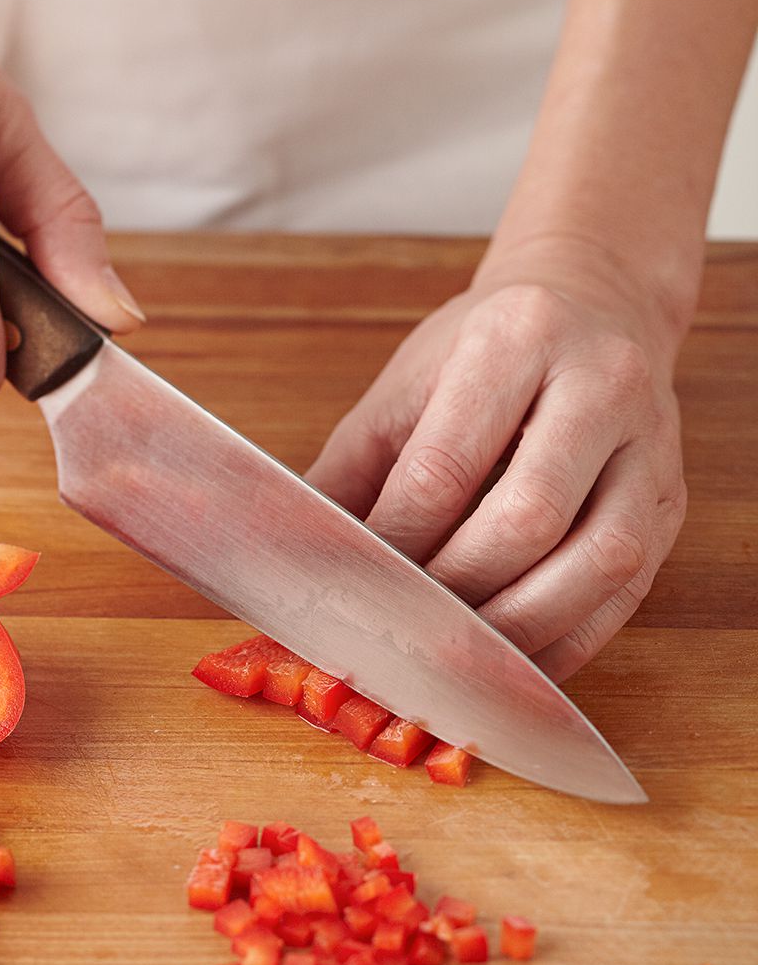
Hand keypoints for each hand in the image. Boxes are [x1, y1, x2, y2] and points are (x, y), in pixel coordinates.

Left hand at [305, 264, 687, 680]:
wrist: (594, 302)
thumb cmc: (485, 348)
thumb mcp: (406, 384)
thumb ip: (351, 470)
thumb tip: (293, 557)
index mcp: (517, 338)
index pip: (446, 464)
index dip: (396, 540)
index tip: (355, 583)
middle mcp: (600, 384)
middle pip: (527, 518)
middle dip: (455, 590)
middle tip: (401, 627)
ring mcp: (651, 447)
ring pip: (598, 561)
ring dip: (518, 628)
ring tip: (454, 657)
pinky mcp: (672, 501)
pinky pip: (628, 594)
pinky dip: (565, 640)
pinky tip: (510, 662)